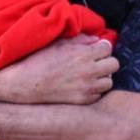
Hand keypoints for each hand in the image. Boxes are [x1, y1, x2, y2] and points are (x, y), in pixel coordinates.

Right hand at [0, 35, 118, 104]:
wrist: (25, 83)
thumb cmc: (40, 58)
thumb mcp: (59, 42)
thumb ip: (81, 39)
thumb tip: (97, 39)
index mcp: (84, 54)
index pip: (108, 47)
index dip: (101, 47)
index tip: (95, 49)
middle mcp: (89, 71)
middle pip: (114, 64)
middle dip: (106, 60)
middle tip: (95, 61)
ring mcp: (87, 88)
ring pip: (109, 81)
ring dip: (102, 76)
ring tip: (90, 74)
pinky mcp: (83, 100)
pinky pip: (99, 94)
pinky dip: (94, 90)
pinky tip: (82, 85)